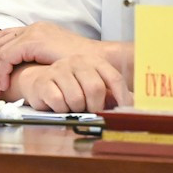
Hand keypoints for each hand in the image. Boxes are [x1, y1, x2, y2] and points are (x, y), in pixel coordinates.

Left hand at [0, 22, 106, 98]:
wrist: (98, 60)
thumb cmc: (82, 65)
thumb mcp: (55, 60)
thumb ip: (39, 60)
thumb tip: (25, 71)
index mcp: (37, 31)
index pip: (5, 38)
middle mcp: (32, 28)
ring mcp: (32, 33)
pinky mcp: (33, 42)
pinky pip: (7, 57)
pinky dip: (1, 72)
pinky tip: (3, 85)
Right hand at [8, 54, 125, 111]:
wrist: (39, 83)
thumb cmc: (71, 87)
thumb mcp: (93, 88)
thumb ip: (112, 96)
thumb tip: (133, 108)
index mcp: (93, 61)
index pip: (114, 77)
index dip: (122, 96)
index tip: (125, 110)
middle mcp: (77, 62)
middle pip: (95, 88)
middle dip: (95, 106)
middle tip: (91, 110)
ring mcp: (59, 69)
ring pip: (76, 99)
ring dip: (76, 109)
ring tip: (72, 106)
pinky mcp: (44, 81)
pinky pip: (59, 102)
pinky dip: (62, 110)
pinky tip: (59, 105)